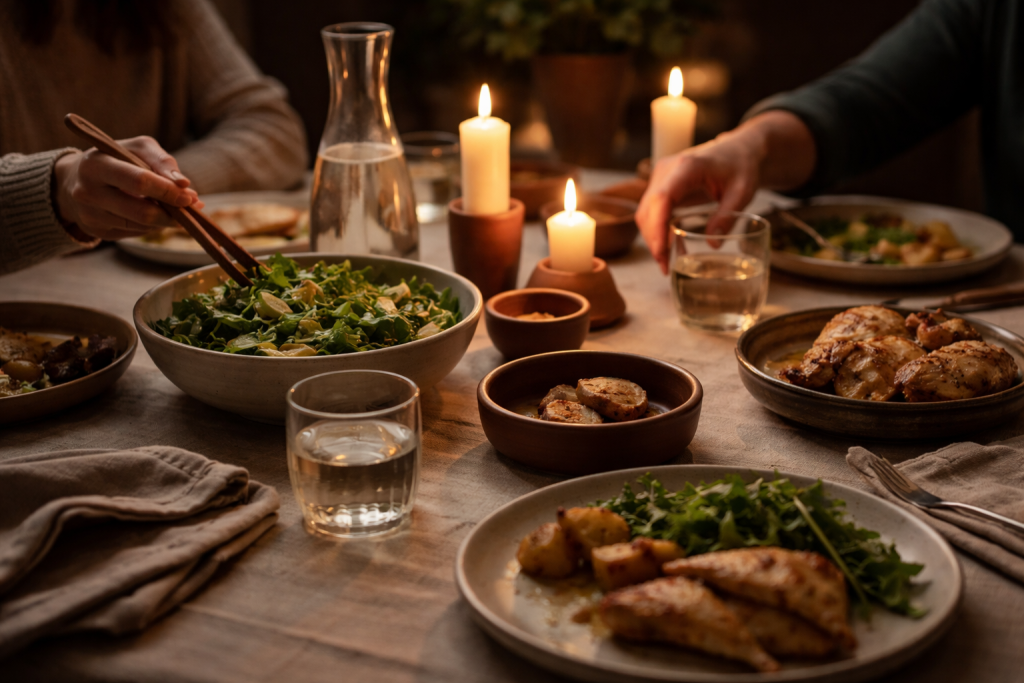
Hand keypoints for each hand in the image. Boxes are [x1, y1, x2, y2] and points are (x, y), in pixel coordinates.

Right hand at [53, 136, 199, 240]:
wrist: (74, 179)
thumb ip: (162, 161)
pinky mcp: (95, 230)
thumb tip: (184, 184)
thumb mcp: (137, 148)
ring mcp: (89, 214)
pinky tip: (152, 213)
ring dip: (165, 220)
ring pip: (141, 226)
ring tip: (172, 208)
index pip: (139, 181)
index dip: (168, 191)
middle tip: (190, 208)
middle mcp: (87, 191)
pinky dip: (151, 225)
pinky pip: (134, 233)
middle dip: (172, 213)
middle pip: (142, 212)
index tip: (190, 196)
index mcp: (96, 164)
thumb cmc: (115, 159)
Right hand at [636, 111, 815, 273]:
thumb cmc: (741, 166)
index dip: (657, 227)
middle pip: (648, 209)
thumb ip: (727, 216)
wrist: (737, 150)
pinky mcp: (661, 186)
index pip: (662, 198)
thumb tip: (712, 243)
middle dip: (653, 241)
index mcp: (687, 167)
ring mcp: (661, 177)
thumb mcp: (742, 192)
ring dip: (653, 238)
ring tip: (667, 263)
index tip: (661, 253)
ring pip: (645, 213)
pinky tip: (670, 248)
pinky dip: (657, 231)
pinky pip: (652, 212)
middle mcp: (667, 170)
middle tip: (665, 268)